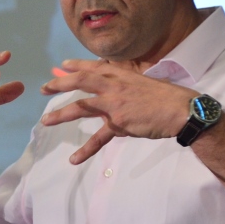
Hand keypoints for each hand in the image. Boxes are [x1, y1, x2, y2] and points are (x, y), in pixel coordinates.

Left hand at [39, 59, 196, 163]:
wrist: (181, 110)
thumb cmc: (167, 97)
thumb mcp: (144, 83)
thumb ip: (127, 85)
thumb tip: (115, 88)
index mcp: (121, 75)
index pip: (93, 66)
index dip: (76, 64)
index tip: (62, 65)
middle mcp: (114, 86)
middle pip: (80, 81)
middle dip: (59, 84)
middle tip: (43, 89)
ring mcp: (114, 104)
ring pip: (81, 107)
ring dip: (61, 114)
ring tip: (46, 121)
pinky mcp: (119, 123)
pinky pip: (98, 138)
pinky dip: (86, 150)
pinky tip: (74, 159)